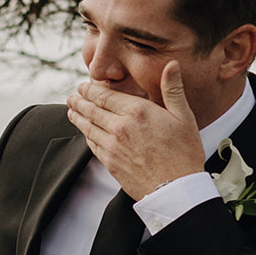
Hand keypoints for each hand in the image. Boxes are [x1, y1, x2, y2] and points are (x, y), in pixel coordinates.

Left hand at [67, 62, 205, 199]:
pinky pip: (92, 145)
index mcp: (137, 111)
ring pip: (88, 127)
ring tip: (71, 111)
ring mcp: (112, 146)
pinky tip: (84, 132)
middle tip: (71, 96)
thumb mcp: (184, 117)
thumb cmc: (184, 154)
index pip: (105, 96)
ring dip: (77, 117)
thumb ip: (173, 89)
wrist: (176, 190)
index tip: (82, 86)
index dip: (90, 90)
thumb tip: (171, 65)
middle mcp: (120, 127)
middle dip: (79, 101)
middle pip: (91, 110)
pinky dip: (85, 136)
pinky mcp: (110, 163)